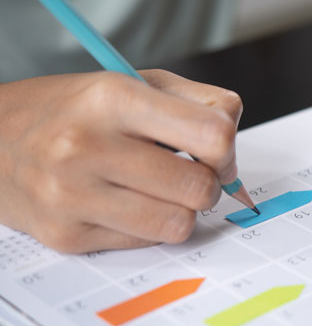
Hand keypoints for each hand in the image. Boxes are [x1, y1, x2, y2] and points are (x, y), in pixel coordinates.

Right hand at [0, 69, 242, 252]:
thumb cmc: (77, 110)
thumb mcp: (137, 83)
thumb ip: (201, 104)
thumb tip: (232, 152)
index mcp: (113, 97)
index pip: (212, 136)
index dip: (227, 150)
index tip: (216, 153)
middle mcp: (86, 146)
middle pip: (200, 188)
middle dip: (207, 184)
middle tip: (187, 173)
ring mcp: (71, 196)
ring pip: (180, 224)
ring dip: (181, 210)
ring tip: (158, 190)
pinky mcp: (65, 236)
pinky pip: (146, 243)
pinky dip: (149, 227)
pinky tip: (125, 204)